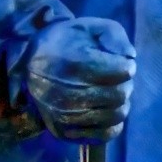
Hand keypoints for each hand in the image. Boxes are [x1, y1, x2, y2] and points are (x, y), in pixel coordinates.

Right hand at [23, 17, 136, 140]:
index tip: (118, 62)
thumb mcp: (90, 27)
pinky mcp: (64, 131)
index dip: (126, 65)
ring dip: (119, 102)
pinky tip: (103, 108)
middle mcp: (66, 93)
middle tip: (114, 78)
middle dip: (125, 84)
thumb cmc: (66, 43)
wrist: (31, 64)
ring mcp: (64, 115)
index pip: (123, 71)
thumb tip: (130, 57)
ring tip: (108, 91)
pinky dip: (111, 122)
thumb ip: (115, 35)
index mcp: (73, 63)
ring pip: (116, 115)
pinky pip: (105, 134)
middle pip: (121, 94)